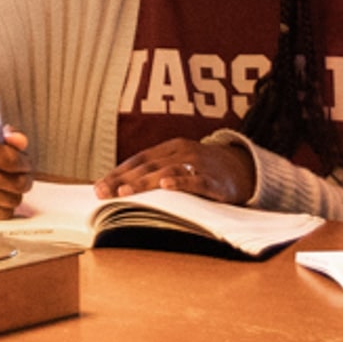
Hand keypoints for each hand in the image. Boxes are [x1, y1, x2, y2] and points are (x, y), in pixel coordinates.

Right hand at [0, 125, 31, 217]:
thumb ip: (9, 139)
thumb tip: (20, 141)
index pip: (12, 160)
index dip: (26, 164)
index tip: (25, 164)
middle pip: (16, 183)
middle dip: (25, 180)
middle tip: (22, 177)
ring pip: (12, 200)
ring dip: (14, 194)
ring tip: (6, 186)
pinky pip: (2, 214)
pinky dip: (5, 207)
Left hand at [106, 136, 254, 205]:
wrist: (244, 169)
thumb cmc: (204, 170)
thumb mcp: (180, 165)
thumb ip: (156, 173)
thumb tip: (121, 188)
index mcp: (170, 148)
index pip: (138, 160)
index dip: (117, 173)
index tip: (97, 187)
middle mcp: (181, 152)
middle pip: (147, 166)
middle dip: (122, 180)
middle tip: (102, 192)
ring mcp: (198, 164)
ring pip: (166, 172)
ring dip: (143, 182)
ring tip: (124, 192)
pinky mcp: (214, 180)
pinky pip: (196, 180)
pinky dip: (180, 182)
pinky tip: (166, 186)